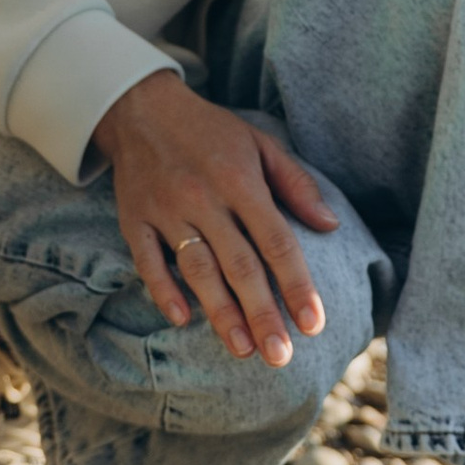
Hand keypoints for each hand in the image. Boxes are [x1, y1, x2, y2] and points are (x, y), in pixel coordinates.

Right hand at [93, 67, 338, 366]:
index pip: (275, 241)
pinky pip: (147, 261)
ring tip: (243, 350)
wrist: (141, 108)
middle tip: (280, 357)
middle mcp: (204, 199)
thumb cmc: (211, 132)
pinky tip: (181, 320)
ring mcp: (166, 211)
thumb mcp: (260, 144)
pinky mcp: (134, 220)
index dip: (296, 284)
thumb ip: (296, 184)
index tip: (313, 323)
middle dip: (262, 314)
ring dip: (220, 313)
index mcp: (240, 180)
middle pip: (239, 265)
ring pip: (197, 270)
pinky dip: (163, 291)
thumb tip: (330, 225)